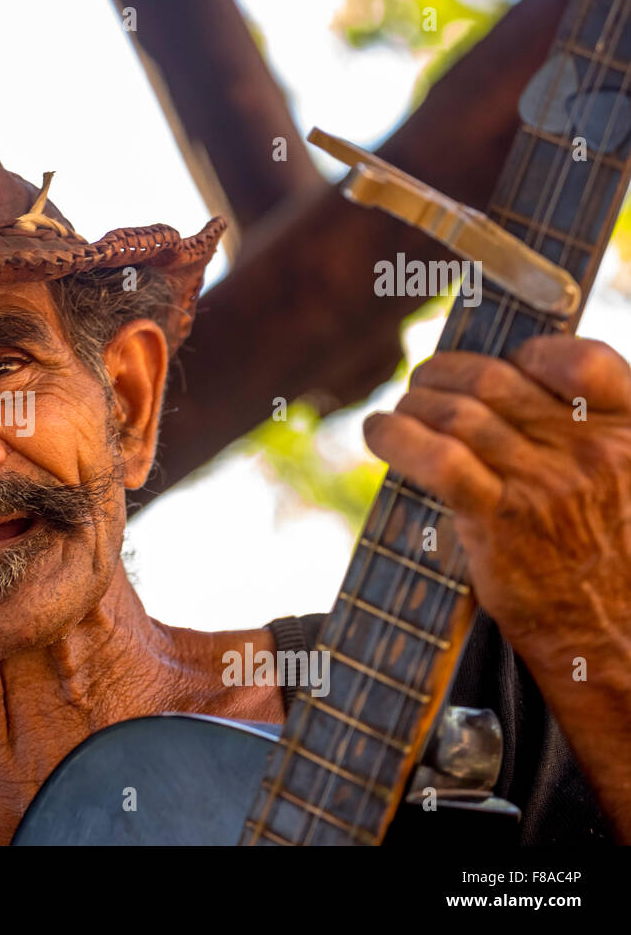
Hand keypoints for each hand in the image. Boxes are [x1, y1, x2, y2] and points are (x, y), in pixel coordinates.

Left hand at [363, 335, 630, 835]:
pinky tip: (380, 434)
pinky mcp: (500, 519)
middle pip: (496, 378)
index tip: (501, 361)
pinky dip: (396, 436)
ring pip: (457, 412)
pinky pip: (436, 457)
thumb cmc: (606, 556)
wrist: (611, 635)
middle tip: (421, 381)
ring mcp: (545, 483)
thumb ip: (585, 434)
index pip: (583, 359)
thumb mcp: (623, 482)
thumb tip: (511, 386)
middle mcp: (590, 450)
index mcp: (627, 432)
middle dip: (444, 372)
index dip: (529, 351)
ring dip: (413, 402)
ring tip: (397, 410)